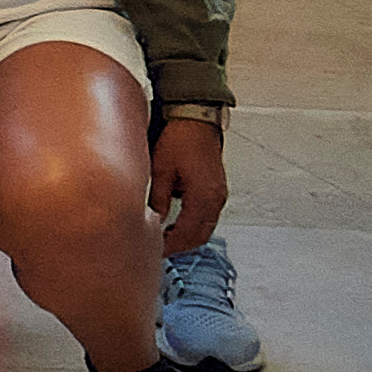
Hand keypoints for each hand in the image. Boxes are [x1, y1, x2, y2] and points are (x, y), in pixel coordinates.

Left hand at [150, 116, 232, 251]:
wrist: (196, 120)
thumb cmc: (180, 139)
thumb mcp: (161, 169)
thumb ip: (158, 198)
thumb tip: (153, 220)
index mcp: (203, 196)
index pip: (188, 233)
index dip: (171, 245)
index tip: (155, 250)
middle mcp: (215, 199)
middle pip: (200, 235)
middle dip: (180, 246)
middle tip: (158, 250)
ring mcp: (218, 195)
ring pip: (205, 228)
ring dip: (187, 237)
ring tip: (164, 239)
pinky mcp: (216, 189)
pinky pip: (208, 216)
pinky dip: (193, 226)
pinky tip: (176, 224)